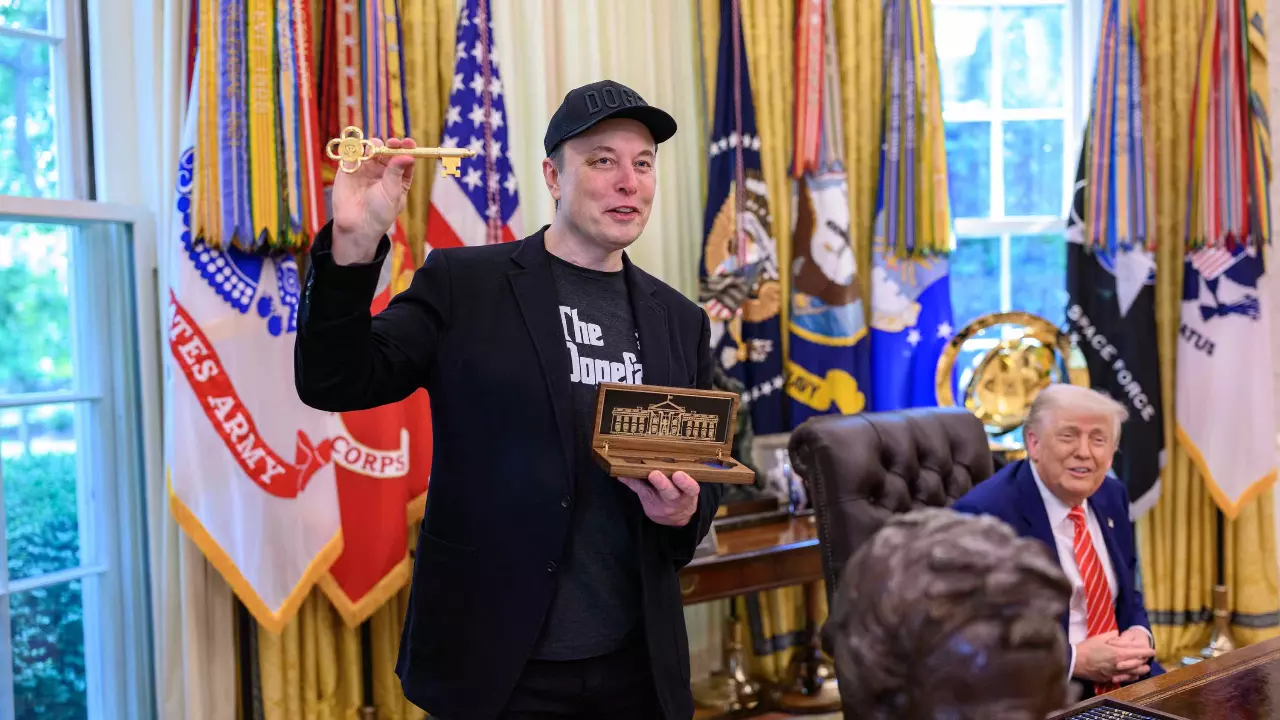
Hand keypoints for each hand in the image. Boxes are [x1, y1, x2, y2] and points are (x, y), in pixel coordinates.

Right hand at [331, 137, 416, 264]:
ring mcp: (366, 167)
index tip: (408, 142)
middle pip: (388, 150)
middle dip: (391, 144)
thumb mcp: (392, 192)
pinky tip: (360, 152)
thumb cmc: (380, 212)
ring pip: (371, 148)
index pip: (404, 157)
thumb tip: (407, 155)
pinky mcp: (349, 168)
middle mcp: (383, 170)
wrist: (357, 225)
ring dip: (374, 144)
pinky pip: (352, 152)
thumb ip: (396, 172)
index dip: (406, 148)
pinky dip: (356, 148)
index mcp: (398, 176)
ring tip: (375, 150)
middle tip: (392, 143)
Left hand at [618, 470, 698, 526]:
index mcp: (689, 494)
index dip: (685, 482)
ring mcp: (661, 505)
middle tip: (654, 474)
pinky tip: (622, 476)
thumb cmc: (683, 494)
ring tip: (631, 474)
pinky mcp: (649, 506)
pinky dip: (630, 482)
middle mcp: (675, 500)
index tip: (678, 474)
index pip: (691, 488)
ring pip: (651, 493)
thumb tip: (669, 452)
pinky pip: (639, 492)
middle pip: (669, 493)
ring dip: (640, 483)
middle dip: (661, 483)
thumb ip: (683, 474)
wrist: (677, 517)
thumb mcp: (688, 488)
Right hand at [1074, 631, 1155, 683]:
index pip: (1137, 653)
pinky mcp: (1109, 678)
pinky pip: (1124, 678)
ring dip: (1141, 670)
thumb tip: (1119, 634)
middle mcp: (1119, 665)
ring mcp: (1114, 673)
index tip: (1152, 650)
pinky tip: (1134, 675)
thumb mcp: (1099, 638)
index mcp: (1117, 653)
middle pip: (1137, 664)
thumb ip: (1112, 635)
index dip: (1146, 651)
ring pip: (1133, 673)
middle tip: (1149, 657)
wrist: (1075, 661)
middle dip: (1145, 660)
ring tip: (1146, 668)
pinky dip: (1131, 676)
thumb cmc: (1086, 648)